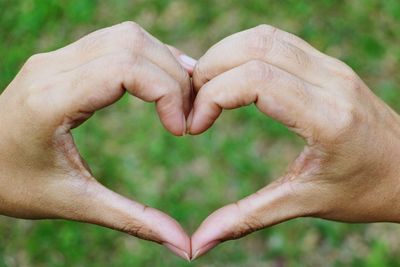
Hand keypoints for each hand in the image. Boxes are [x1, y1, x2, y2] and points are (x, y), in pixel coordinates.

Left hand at [0, 22, 193, 259]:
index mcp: (51, 101)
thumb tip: (182, 245)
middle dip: (173, 78)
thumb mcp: (75, 204)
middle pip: (132, 44)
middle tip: (187, 117)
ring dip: (163, 62)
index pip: (125, 67)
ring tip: (181, 99)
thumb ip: (132, 219)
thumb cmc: (14, 186)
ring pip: (127, 35)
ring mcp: (56, 58)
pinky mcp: (63, 59)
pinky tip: (162, 83)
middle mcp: (51, 68)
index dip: (167, 91)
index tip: (180, 129)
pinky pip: (116, 41)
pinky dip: (148, 57)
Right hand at [188, 24, 399, 258]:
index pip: (256, 80)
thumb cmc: (364, 192)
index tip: (195, 125)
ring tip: (205, 89)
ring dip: (224, 55)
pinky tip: (232, 78)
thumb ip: (246, 218)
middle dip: (210, 69)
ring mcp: (331, 67)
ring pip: (264, 36)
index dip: (212, 95)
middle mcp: (331, 81)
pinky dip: (244, 52)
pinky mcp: (327, 64)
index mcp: (327, 117)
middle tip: (193, 103)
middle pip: (255, 47)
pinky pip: (277, 41)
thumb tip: (198, 243)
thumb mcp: (304, 204)